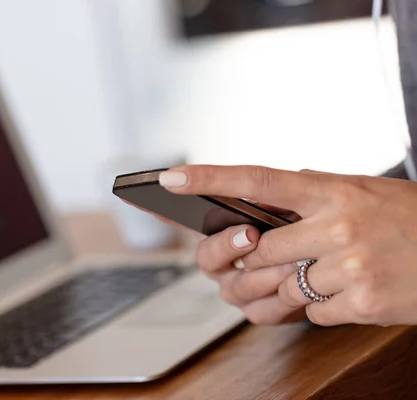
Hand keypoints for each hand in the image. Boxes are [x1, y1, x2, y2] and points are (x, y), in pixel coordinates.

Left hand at [158, 165, 416, 326]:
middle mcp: (337, 224)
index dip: (210, 178)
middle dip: (247, 262)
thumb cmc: (409, 221)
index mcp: (333, 189)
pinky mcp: (363, 302)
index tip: (169, 177)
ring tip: (285, 286)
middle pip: (258, 249)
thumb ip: (312, 196)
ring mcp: (350, 265)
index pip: (258, 180)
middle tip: (243, 266)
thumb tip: (263, 202)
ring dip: (275, 292)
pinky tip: (337, 295)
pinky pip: (311, 313)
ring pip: (280, 287)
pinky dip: (315, 309)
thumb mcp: (363, 192)